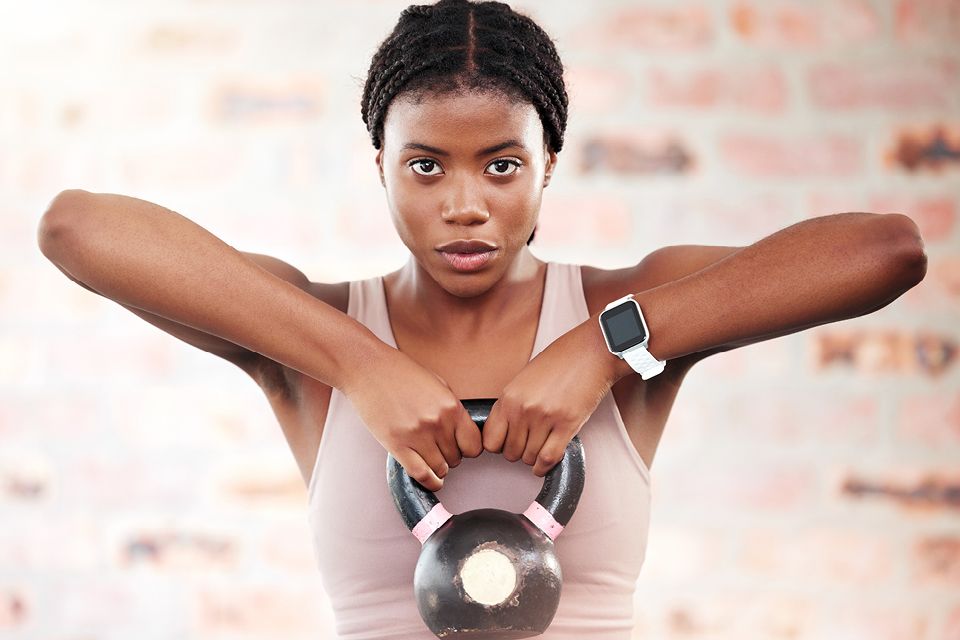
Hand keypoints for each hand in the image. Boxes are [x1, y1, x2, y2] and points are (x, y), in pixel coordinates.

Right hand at [341, 345, 482, 491]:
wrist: (368, 368)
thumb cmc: (400, 373)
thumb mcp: (438, 384)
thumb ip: (452, 408)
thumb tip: (461, 431)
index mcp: (451, 406)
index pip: (473, 444)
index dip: (468, 448)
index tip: (460, 447)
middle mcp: (437, 422)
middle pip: (457, 457)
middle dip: (450, 456)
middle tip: (439, 448)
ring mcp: (417, 435)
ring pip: (440, 468)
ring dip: (438, 467)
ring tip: (430, 457)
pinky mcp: (397, 445)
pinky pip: (421, 474)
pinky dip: (429, 481)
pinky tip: (430, 479)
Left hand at [482, 320, 618, 476]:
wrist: (591, 351)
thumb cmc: (560, 361)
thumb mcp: (524, 380)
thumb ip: (512, 405)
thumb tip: (505, 429)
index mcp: (509, 397)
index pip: (490, 440)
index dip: (499, 445)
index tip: (507, 443)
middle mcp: (523, 409)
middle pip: (510, 453)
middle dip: (518, 452)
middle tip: (528, 443)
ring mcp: (545, 418)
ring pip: (529, 458)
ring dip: (533, 458)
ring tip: (540, 446)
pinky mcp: (567, 425)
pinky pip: (548, 458)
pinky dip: (544, 467)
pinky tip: (544, 463)